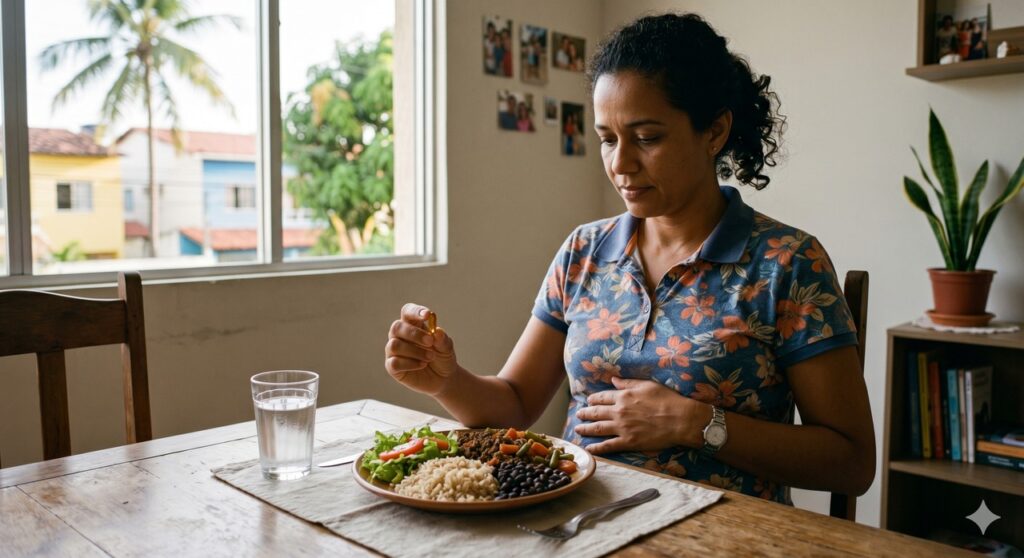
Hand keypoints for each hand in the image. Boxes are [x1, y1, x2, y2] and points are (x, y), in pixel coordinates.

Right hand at [384, 303, 457, 395]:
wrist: (443, 379)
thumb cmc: (442, 358)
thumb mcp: (447, 348)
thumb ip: (443, 340)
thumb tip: (437, 332)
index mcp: (413, 325)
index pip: (407, 312)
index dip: (415, 311)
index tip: (427, 315)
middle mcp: (400, 336)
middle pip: (397, 327)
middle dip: (414, 333)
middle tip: (430, 341)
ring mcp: (394, 351)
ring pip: (395, 345)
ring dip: (415, 351)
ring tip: (430, 357)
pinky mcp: (392, 367)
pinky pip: (394, 362)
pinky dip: (410, 364)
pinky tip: (422, 365)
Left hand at [574, 376, 706, 453]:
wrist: (680, 419)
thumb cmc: (667, 399)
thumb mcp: (647, 385)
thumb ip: (628, 382)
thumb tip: (613, 379)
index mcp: (623, 396)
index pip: (602, 397)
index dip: (593, 399)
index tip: (588, 400)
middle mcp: (619, 411)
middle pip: (596, 412)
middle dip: (585, 413)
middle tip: (579, 415)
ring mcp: (622, 428)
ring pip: (597, 428)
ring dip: (585, 429)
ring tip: (577, 429)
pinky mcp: (628, 442)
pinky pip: (608, 446)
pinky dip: (596, 448)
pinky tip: (588, 448)